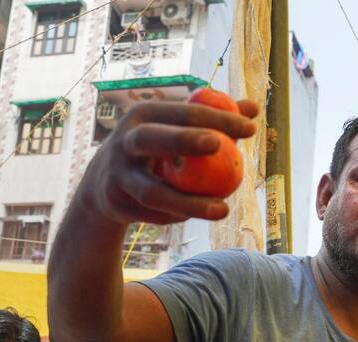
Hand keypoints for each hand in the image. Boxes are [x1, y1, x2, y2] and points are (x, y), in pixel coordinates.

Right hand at [76, 98, 259, 225]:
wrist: (104, 185)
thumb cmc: (155, 150)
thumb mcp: (177, 130)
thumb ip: (213, 120)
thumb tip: (253, 108)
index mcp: (144, 114)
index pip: (185, 111)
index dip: (218, 118)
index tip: (250, 128)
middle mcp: (125, 140)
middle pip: (152, 138)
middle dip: (183, 139)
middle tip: (217, 145)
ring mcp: (118, 174)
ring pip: (153, 191)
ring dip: (189, 203)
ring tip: (223, 210)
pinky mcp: (118, 203)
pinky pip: (154, 213)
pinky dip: (177, 216)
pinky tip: (195, 215)